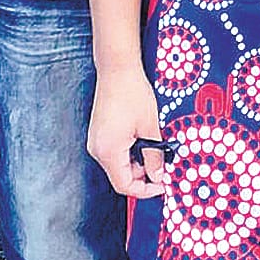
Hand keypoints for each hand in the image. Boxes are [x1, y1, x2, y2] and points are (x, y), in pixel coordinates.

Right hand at [88, 65, 169, 197]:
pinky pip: (115, 152)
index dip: (145, 190)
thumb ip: (155, 156)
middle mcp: (97, 149)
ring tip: (154, 145)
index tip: (162, 186)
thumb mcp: (150, 127)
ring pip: (119, 165)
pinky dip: (130, 152)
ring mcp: (96, 142)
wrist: (117, 70)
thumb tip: (159, 175)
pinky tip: (143, 138)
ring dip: (138, 162)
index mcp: (108, 151)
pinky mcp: (99, 134)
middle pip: (121, 176)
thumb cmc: (132, 93)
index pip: (125, 185)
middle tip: (163, 164)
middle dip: (143, 174)